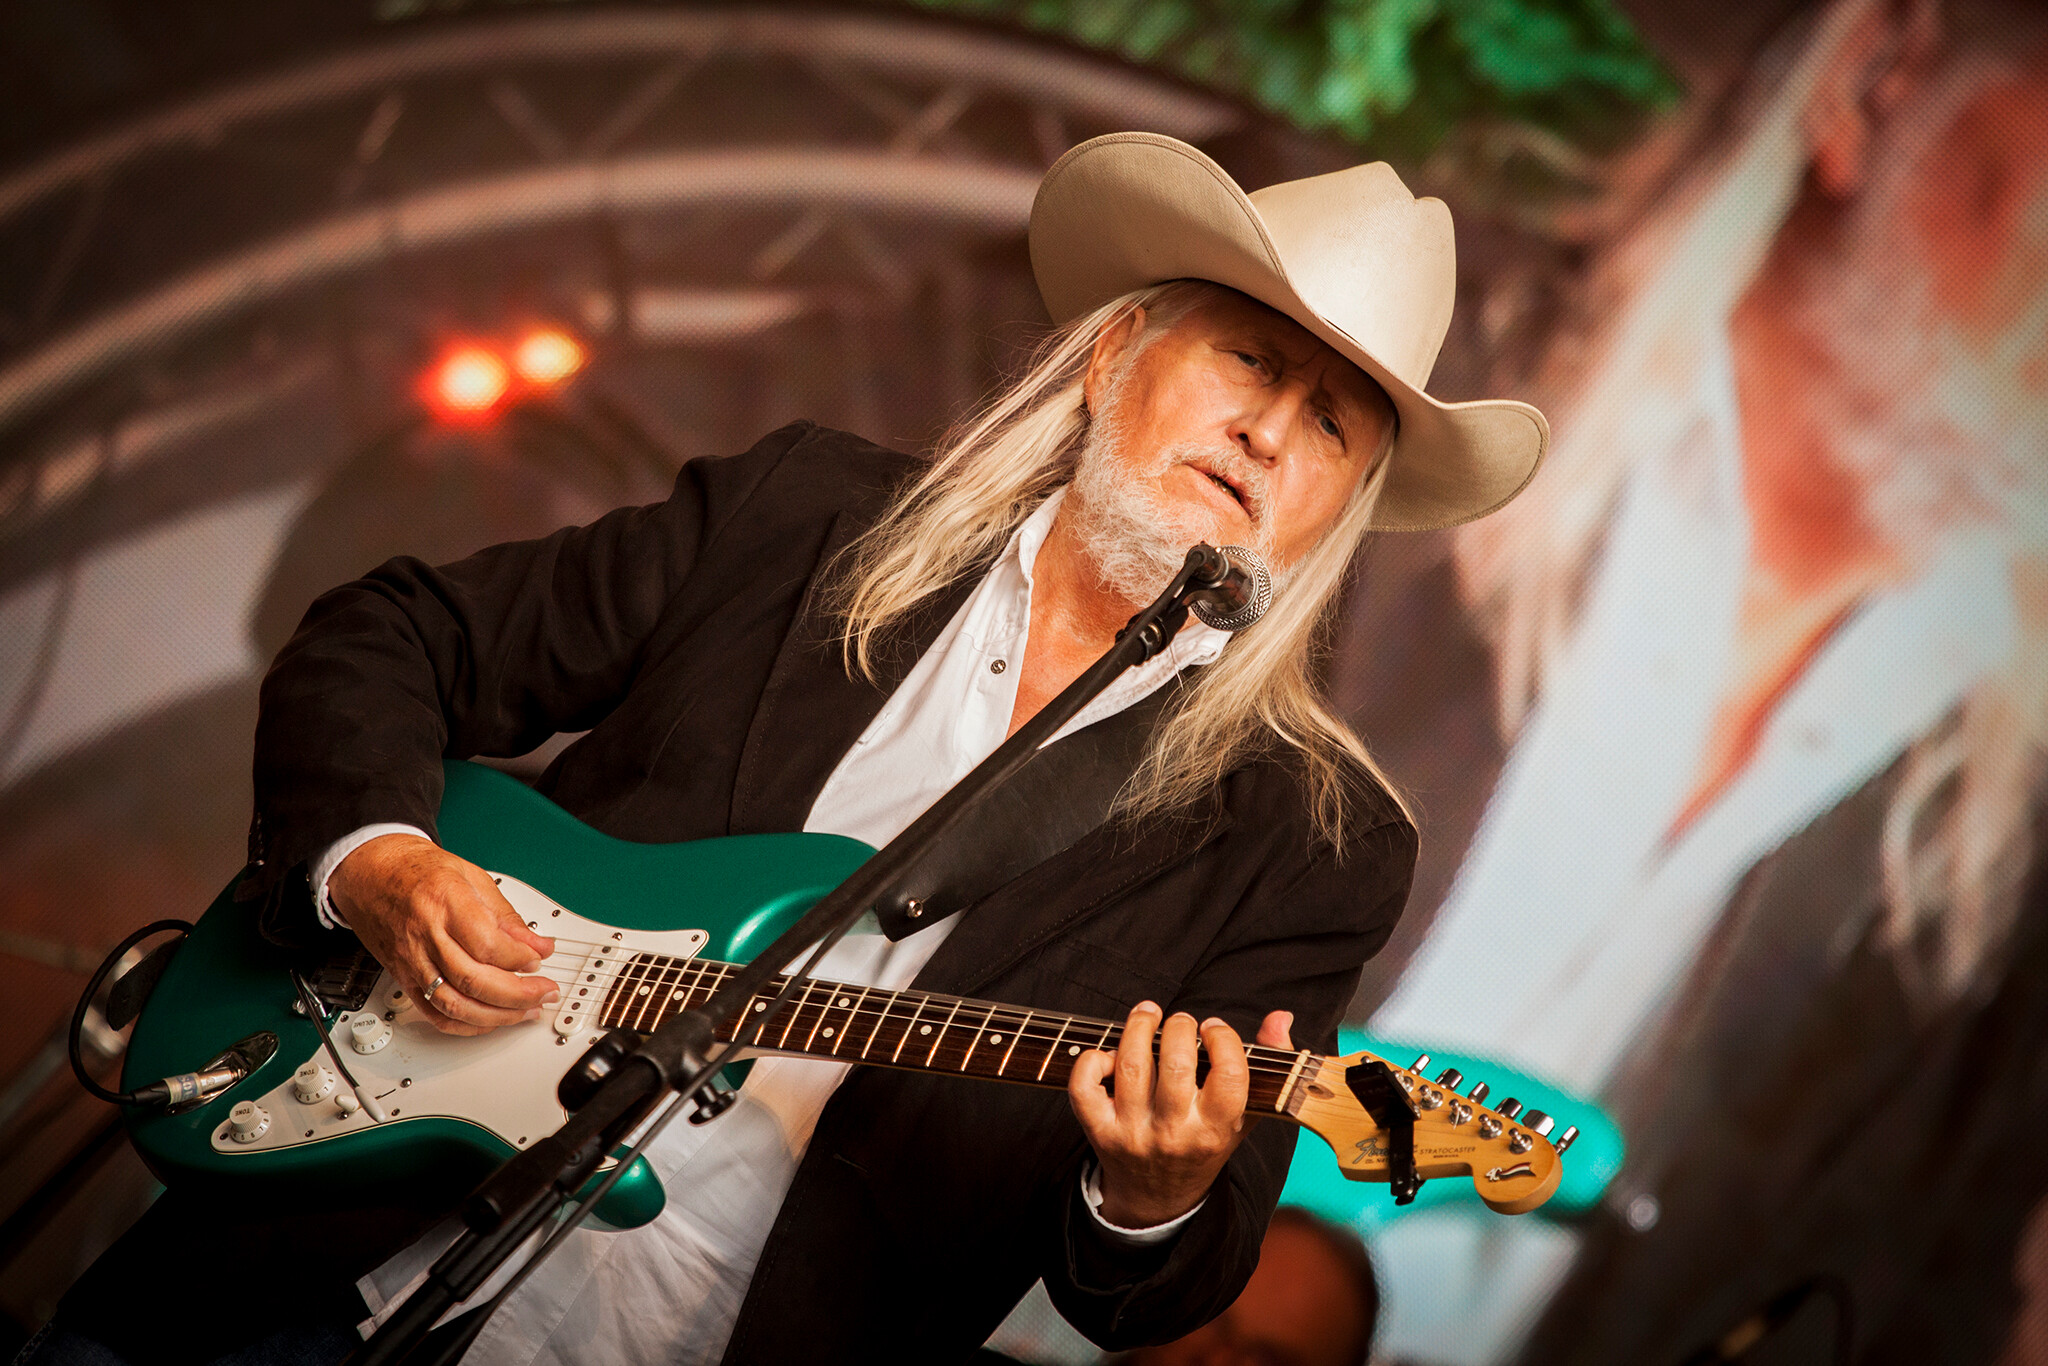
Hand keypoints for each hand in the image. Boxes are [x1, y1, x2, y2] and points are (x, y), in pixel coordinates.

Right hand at [328, 834, 556, 1034]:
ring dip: (497, 1016)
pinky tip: (490, 1020)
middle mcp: (426, 936)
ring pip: (455, 1005)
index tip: (539, 958)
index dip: (520, 958)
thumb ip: (507, 916)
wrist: (372, 874)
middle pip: (474, 980)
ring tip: (525, 1011)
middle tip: (544, 991)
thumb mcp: (472, 877)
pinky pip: (435, 1015)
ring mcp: (413, 961)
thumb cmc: (419, 871)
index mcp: (445, 903)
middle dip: (518, 994)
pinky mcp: (405, 979)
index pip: (487, 944)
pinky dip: (466, 1026)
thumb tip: (539, 946)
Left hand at [1068, 1001, 1295, 1227]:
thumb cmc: (1204, 1144)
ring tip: (1148, 1015)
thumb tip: (1280, 1017)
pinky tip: (1111, 1055)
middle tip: (1181, 1022)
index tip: (1214, 1029)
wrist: (1158, 1198)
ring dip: (1138, 1027)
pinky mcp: (1099, 1132)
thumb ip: (1267, 1064)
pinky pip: (1084, 1088)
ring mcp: (1134, 1133)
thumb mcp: (1243, 1115)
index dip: (1223, 1038)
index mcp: (1216, 1130)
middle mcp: (1175, 1133)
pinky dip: (1092, 1061)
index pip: (1230, 1075)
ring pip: (1131, 1066)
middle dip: (1179, 1026)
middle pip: (1176, 1064)